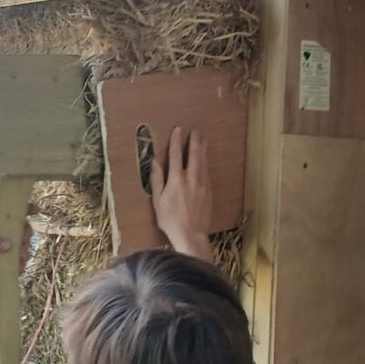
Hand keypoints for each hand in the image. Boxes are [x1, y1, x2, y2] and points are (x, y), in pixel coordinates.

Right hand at [151, 127, 212, 260]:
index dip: (177, 140)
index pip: (176, 155)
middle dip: (194, 141)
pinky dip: (207, 162)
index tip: (178, 129)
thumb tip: (155, 162)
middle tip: (195, 130)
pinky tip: (206, 159)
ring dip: (203, 149)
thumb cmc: (170, 220)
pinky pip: (208, 171)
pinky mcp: (209, 191)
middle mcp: (191, 179)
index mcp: (176, 180)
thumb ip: (157, 179)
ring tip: (203, 139)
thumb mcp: (157, 200)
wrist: (191, 234)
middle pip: (194, 154)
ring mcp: (202, 184)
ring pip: (204, 161)